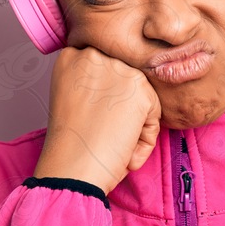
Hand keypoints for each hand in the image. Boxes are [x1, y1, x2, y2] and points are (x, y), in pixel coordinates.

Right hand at [33, 46, 161, 195]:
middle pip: (124, 80)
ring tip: (113, 144)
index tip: (93, 120)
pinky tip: (125, 151)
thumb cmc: (71, 145)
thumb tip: (122, 84)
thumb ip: (92, 81)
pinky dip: (145, 138)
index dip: (104, 99)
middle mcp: (93, 55)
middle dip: (121, 109)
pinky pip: (153, 113)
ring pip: (141, 96)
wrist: (72, 170)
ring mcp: (117, 68)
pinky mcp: (139, 87)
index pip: (105, 69)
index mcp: (71, 56)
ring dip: (134, 124)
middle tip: (104, 134)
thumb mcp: (72, 98)